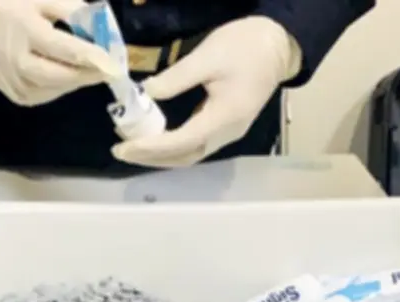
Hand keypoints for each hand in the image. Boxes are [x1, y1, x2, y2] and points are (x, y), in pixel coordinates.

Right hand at [0, 0, 120, 105]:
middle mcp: (13, 57)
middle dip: (85, 76)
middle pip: (56, 76)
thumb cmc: (19, 0)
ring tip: (86, 73)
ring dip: (71, 84)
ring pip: (47, 90)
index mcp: (25, 29)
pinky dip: (54, 89)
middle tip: (106, 72)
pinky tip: (64, 78)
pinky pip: (35, 95)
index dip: (92, 58)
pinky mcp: (3, 87)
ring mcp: (6, 76)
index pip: (65, 49)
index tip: (113, 64)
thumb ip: (77, 13)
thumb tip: (104, 35)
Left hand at [111, 16, 301, 167]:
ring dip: (161, 155)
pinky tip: (154, 140)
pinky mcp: (227, 126)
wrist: (278, 45)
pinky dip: (172, 147)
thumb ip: (177, 78)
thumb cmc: (246, 47)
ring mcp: (230, 132)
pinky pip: (196, 145)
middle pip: (186, 156)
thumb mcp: (208, 56)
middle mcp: (228, 132)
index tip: (124, 147)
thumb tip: (147, 93)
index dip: (152, 147)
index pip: (183, 141)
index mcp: (225, 116)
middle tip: (121, 150)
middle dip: (152, 157)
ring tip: (133, 148)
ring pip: (191, 154)